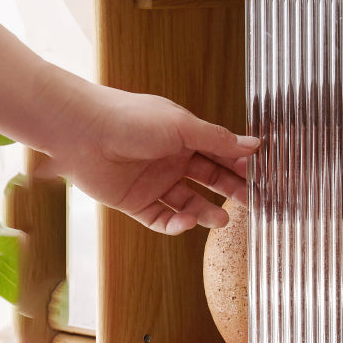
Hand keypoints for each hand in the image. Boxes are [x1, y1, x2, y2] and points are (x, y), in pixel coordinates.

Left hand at [42, 85, 258, 234]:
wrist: (81, 132)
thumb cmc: (129, 119)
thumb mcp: (182, 126)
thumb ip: (218, 140)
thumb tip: (254, 145)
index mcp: (183, 136)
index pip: (220, 153)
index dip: (240, 165)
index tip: (261, 176)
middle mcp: (170, 159)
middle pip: (208, 179)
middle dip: (230, 191)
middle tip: (251, 202)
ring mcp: (153, 182)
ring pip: (188, 202)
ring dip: (206, 212)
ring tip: (222, 220)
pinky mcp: (135, 203)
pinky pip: (161, 218)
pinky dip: (176, 224)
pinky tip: (186, 221)